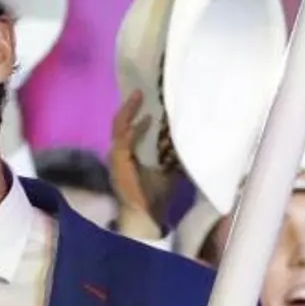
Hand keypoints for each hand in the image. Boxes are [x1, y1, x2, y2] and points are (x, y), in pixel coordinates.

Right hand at [110, 91, 162, 240]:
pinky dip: (133, 126)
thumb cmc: (156, 195)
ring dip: (129, 110)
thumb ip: (171, 155)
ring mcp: (116, 156)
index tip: (147, 98)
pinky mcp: (119, 161)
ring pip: (120, 126)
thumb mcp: (167, 169)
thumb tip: (188, 138)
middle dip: (129, 106)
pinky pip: (123, 138)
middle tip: (140, 90)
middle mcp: (119, 152)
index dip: (134, 112)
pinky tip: (144, 117)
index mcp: (127, 154)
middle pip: (121, 123)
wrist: (145, 215)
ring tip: (139, 96)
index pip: (128, 128)